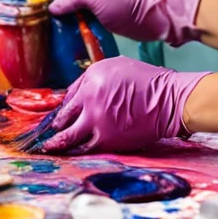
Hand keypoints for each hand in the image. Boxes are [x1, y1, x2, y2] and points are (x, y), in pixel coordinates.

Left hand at [42, 57, 209, 153]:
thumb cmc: (146, 81)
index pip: (68, 97)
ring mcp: (97, 120)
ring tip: (49, 147)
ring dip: (57, 143)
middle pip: (63, 117)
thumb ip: (93, 79)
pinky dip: (76, 150)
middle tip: (49, 134)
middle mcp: (90, 98)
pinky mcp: (107, 139)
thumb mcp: (117, 67)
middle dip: (56, 126)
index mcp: (92, 78)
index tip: (60, 116)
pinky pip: (85, 147)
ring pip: (68, 136)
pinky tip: (72, 152)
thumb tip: (75, 96)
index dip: (63, 109)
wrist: (168, 100)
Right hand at [47, 0, 206, 46]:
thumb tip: (51, 5)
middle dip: (54, 16)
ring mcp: (100, 13)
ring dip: (66, 29)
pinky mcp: (109, 27)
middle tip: (36, 32)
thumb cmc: (129, 3)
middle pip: (67, 5)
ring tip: (47, 45)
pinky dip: (79, 37)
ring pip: (77, 19)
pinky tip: (69, 50)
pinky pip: (88, 30)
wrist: (162, 16)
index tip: (31, 7)